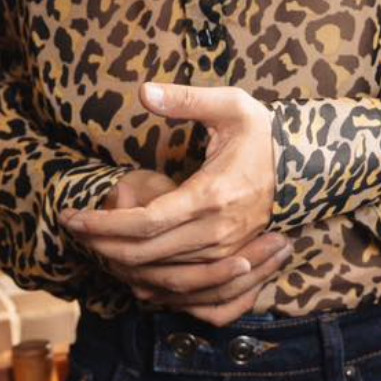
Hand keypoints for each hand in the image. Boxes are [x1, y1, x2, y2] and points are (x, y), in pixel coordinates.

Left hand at [63, 82, 278, 309]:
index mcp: (211, 195)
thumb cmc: (262, 132)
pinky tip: (128, 273)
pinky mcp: (231, 260)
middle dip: (102, 246)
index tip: (72, 217)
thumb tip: (144, 91)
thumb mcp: (230, 106)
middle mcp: (217, 232)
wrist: (308, 166)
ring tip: (91, 246)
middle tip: (72, 230)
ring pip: (163, 277)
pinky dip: (153, 287)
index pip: (146, 223)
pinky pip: (187, 289)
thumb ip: (186, 99)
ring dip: (122, 267)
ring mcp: (226, 252)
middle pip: (147, 255)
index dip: (104, 225)